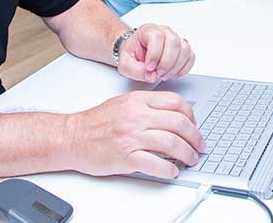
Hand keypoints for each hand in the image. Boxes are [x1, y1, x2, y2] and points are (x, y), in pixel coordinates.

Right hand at [66, 91, 204, 177]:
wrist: (73, 137)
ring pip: (171, 143)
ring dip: (187, 154)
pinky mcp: (126, 156)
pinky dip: (169, 170)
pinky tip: (172, 171)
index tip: (194, 125)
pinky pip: (155, 163)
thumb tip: (172, 116)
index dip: (191, 115)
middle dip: (195, 137)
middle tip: (199, 146)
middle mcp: (137, 116)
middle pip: (178, 123)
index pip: (175, 102)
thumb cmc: (96, 122)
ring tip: (190, 160)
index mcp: (138, 101)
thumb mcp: (124, 103)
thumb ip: (147, 106)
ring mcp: (131, 136)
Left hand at [118, 23, 194, 82]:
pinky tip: (174, 74)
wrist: (135, 52)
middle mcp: (163, 31)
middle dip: (167, 62)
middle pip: (174, 42)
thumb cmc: (131, 54)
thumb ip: (135, 70)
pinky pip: (190, 56)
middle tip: (159, 73)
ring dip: (176, 66)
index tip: (149, 67)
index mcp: (147, 30)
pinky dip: (184, 68)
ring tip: (165, 74)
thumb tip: (152, 76)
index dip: (155, 54)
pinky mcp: (182, 48)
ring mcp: (175, 38)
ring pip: (184, 49)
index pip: (156, 36)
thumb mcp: (125, 63)